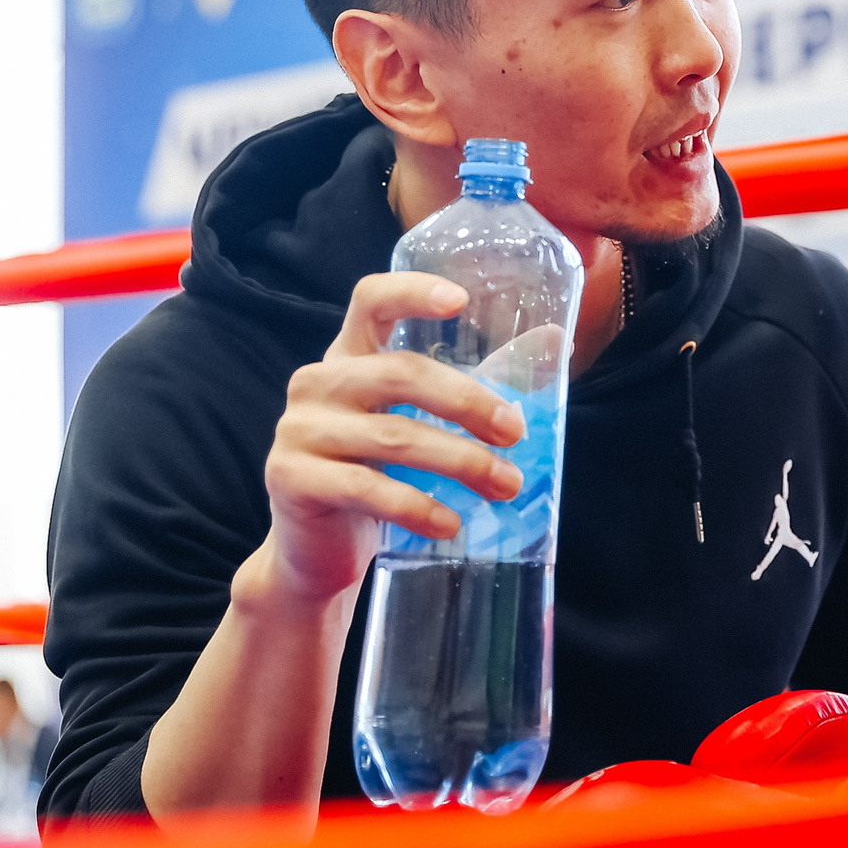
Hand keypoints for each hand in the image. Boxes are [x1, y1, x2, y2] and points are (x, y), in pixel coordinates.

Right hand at [248, 272, 528, 608]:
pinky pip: (367, 488)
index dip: (412, 292)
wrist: (312, 555)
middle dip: (466, 402)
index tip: (461, 300)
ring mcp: (299, 430)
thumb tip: (555, 342)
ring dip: (460, 462)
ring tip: (505, 487)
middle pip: (399, 373)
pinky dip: (418, 507)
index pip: (370, 302)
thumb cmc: (374, 479)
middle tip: (514, 433)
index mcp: (347, 358)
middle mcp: (317, 383)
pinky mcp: (292, 479)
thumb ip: (462, 392)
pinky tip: (450, 524)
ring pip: (394, 436)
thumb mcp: (409, 427)